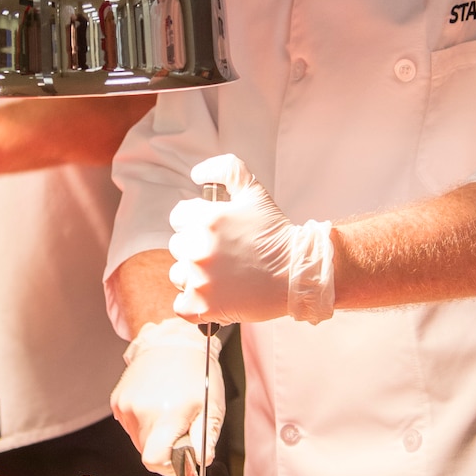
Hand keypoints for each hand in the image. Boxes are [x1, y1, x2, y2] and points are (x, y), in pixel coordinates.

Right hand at [110, 317, 223, 475]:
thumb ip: (205, 440)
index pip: (154, 461)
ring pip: (138, 439)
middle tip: (180, 426)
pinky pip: (130, 425)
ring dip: (153, 434)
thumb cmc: (197, 373)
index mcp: (167, 415)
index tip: (181, 456)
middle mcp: (141, 411)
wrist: (172, 340)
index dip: (169, 466)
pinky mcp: (117, 400)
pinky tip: (156, 403)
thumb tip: (200, 464)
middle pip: (146, 452)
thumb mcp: (212, 407)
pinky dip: (143, 422)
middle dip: (164, 447)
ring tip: (169, 411)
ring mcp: (125, 405)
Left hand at [168, 155, 335, 325]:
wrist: (298, 273)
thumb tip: (197, 174)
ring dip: (194, 275)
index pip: (179, 217)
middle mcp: (199, 249)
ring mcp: (199, 279)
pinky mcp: (203, 306)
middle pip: (177, 246)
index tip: (216, 232)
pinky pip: (181, 306)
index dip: (196, 222)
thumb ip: (225, 170)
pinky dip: (194, 303)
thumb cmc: (276, 234)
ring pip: (177, 274)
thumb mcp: (254, 191)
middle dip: (196, 248)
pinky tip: (214, 296)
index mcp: (207, 220)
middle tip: (224, 254)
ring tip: (223, 275)